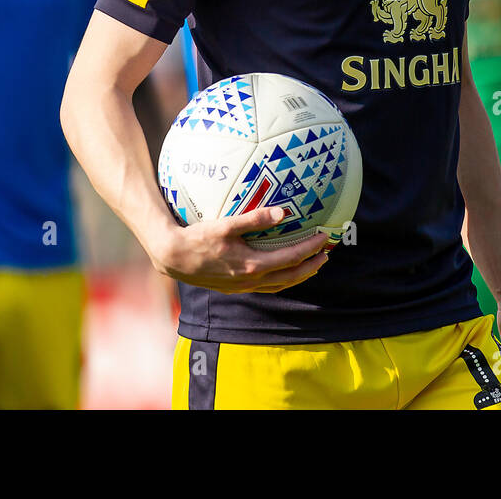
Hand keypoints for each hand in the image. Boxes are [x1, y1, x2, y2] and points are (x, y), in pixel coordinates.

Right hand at [149, 207, 330, 293]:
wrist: (172, 257)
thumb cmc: (197, 237)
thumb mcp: (226, 224)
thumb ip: (254, 218)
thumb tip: (282, 213)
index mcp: (253, 265)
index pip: (292, 258)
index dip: (311, 249)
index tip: (325, 238)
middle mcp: (251, 280)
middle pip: (291, 276)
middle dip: (312, 266)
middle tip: (327, 255)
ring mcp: (243, 286)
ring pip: (279, 284)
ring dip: (299, 275)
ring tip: (311, 265)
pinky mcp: (234, 287)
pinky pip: (266, 286)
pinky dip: (281, 279)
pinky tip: (281, 270)